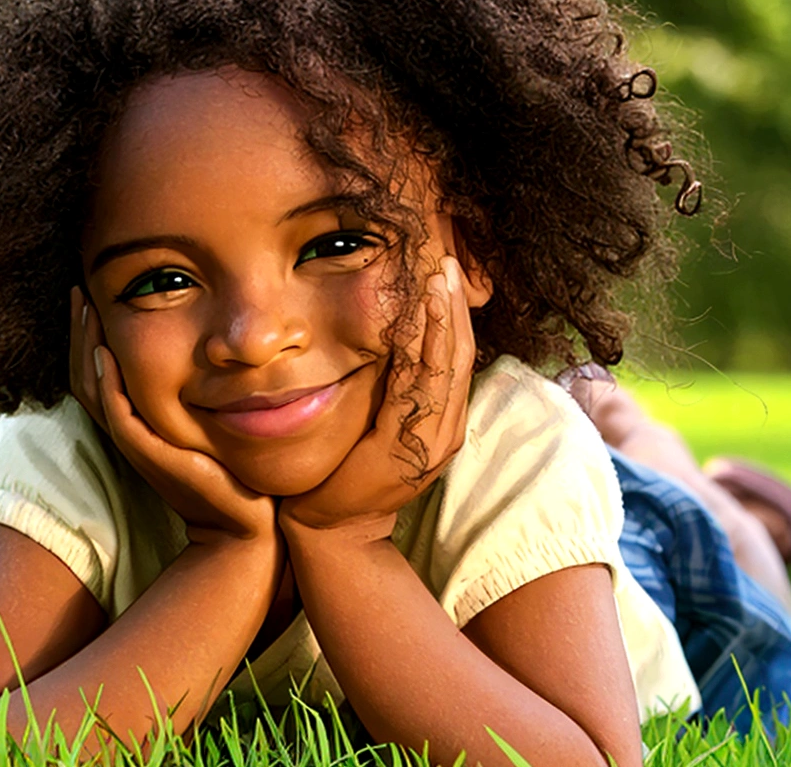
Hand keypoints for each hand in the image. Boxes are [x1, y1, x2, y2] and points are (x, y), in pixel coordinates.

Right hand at [69, 288, 276, 542]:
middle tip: (79, 292)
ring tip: (87, 311)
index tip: (89, 297)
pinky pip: (120, 417)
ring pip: (96, 392)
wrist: (243, 523)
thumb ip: (194, 393)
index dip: (86, 338)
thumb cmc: (229, 473)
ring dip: (87, 349)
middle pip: (86, 377)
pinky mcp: (153, 457)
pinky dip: (109, 386)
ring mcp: (138, 447)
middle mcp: (130, 434)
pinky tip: (106, 355)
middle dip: (81, 333)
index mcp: (136, 425)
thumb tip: (209, 348)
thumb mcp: (204, 423)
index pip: (96, 375)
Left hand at [279, 257, 474, 535]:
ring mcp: (429, 442)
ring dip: (443, 322)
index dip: (455, 316)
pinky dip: (422, 354)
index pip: (457, 358)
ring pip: (446, 370)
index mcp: (442, 421)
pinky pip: (417, 392)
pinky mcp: (403, 451)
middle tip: (447, 264)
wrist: (331, 525)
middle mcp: (446, 430)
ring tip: (438, 281)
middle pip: (459, 357)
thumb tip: (392, 339)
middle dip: (454, 308)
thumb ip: (394, 389)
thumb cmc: (348, 469)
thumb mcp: (378, 421)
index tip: (448, 273)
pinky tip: (417, 323)